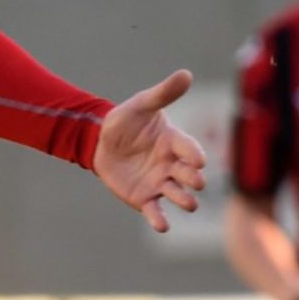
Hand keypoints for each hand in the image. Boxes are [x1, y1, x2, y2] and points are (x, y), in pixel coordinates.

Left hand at [95, 69, 208, 232]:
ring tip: (189, 204)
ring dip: (185, 200)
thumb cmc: (125, 121)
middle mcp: (172, 165)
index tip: (199, 160)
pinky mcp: (144, 198)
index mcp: (175, 142)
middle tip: (196, 181)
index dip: (195, 154)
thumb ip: (163, 94)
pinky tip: (162, 226)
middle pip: (189, 175)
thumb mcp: (141, 105)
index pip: (190, 149)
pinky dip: (159, 219)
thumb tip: (186, 73)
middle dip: (194, 179)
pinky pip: (155, 211)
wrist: (99, 142)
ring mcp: (159, 183)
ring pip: (178, 194)